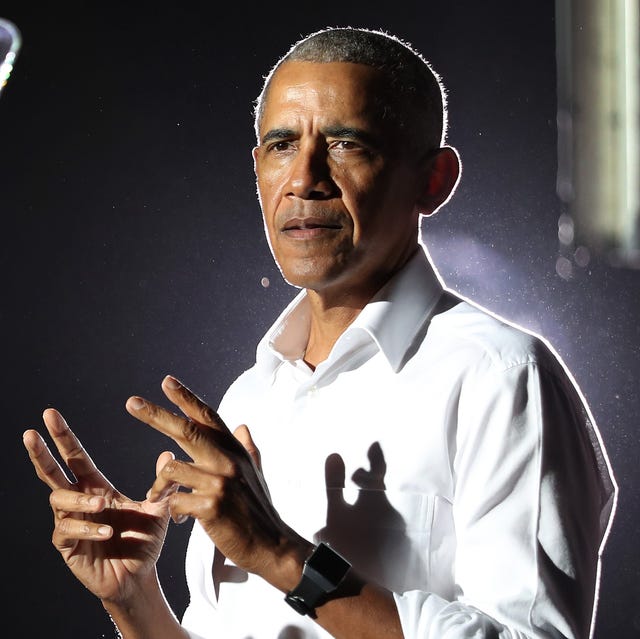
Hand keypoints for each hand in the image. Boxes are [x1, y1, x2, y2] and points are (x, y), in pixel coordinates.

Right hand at [23, 408, 173, 602]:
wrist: (139, 576)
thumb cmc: (144, 541)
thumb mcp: (159, 509)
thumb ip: (164, 484)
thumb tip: (169, 453)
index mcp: (97, 487)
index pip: (76, 457)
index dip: (64, 437)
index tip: (50, 415)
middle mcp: (80, 502)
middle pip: (53, 473)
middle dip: (42, 452)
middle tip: (31, 432)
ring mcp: (71, 524)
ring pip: (59, 502)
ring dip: (79, 501)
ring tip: (100, 505)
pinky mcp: (68, 547)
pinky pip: (68, 532)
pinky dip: (87, 528)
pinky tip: (107, 531)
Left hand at [126, 375, 309, 586]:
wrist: (271, 545)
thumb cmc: (259, 510)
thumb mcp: (255, 473)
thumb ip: (247, 448)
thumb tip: (242, 426)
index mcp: (235, 450)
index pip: (208, 417)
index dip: (186, 398)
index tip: (167, 381)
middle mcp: (228, 460)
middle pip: (186, 430)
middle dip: (155, 415)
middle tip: (131, 403)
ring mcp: (220, 482)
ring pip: (172, 469)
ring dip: (158, 484)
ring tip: (156, 496)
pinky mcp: (211, 506)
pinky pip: (175, 500)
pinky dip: (172, 508)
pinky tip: (178, 517)